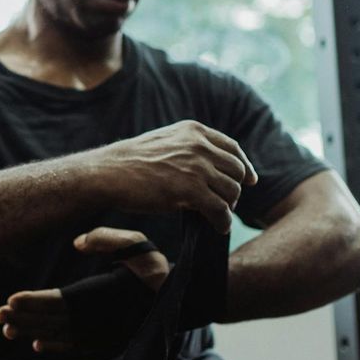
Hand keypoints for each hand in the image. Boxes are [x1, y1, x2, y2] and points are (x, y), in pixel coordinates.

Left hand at [0, 227, 168, 353]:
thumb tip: (78, 244)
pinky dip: (57, 347)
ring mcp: (105, 335)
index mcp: (104, 296)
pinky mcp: (110, 344)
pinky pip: (78, 349)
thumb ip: (107, 239)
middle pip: (54, 322)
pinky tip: (37, 345)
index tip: (10, 301)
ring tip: (7, 329)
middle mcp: (101, 320)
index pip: (62, 302)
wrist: (182, 299)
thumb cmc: (154, 267)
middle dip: (24, 319)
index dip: (35, 302)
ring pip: (61, 337)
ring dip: (33, 333)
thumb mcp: (137, 243)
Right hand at [91, 120, 256, 233]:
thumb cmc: (132, 162)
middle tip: (224, 204)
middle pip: (236, 171)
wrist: (109, 172)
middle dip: (233, 190)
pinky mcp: (191, 190)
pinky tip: (217, 228)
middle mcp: (199, 145)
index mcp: (194, 131)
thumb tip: (211, 168)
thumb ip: (189, 148)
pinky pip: (220, 210)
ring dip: (228, 207)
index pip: (232, 148)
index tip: (250, 180)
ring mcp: (196, 167)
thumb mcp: (165, 141)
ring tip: (217, 216)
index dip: (244, 166)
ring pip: (232, 191)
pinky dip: (222, 222)